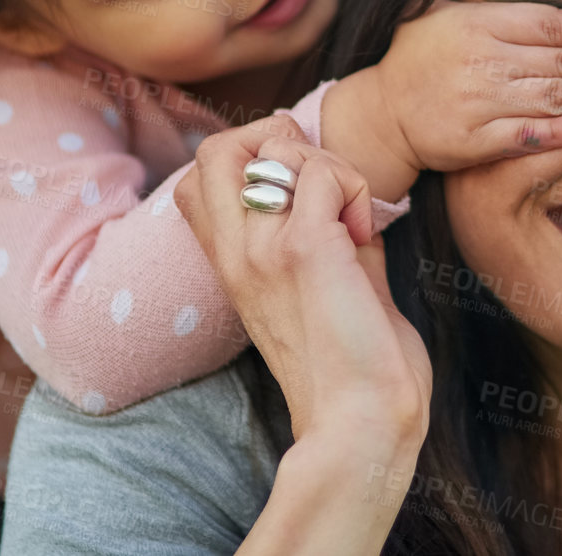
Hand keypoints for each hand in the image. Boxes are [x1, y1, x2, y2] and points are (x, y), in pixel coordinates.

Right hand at [175, 116, 430, 444]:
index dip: (253, 160)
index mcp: (233, 264)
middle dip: (279, 140)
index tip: (306, 197)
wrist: (361, 422)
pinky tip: (363, 236)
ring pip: (275, 145)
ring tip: (352, 219)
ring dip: (331, 165)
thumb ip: (329, 239)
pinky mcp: (302, 249)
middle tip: (323, 187)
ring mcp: (262, 249)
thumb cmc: (355, 364)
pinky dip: (356, 188)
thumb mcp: (327, 285)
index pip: (198, 179)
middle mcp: (236, 252)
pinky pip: (323, 173)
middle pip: (216, 149)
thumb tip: (354, 205)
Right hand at [368, 0, 561, 168]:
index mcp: (479, 23)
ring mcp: (479, 100)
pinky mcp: (475, 139)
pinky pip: (527, 134)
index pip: (552, 22)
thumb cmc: (417, 57)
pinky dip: (559, 133)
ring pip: (553, 97)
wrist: (381, 113)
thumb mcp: (433, 8)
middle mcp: (483, 59)